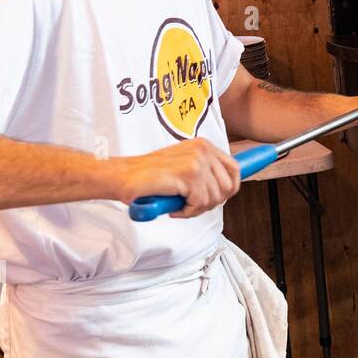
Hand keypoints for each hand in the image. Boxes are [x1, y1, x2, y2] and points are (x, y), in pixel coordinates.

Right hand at [110, 138, 240, 218]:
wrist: (123, 176)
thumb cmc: (151, 176)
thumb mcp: (183, 167)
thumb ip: (205, 172)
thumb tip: (227, 189)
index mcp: (204, 145)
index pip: (234, 169)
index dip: (228, 189)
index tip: (215, 199)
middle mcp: (203, 149)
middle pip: (228, 187)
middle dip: (212, 203)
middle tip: (191, 206)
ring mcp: (197, 161)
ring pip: (215, 197)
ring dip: (197, 209)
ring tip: (179, 206)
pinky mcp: (189, 174)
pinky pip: (200, 203)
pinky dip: (187, 212)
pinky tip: (173, 208)